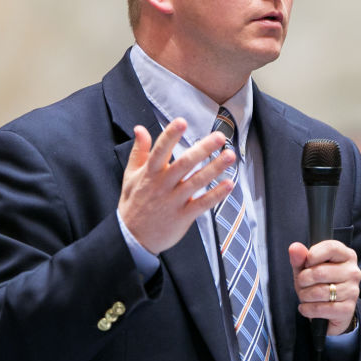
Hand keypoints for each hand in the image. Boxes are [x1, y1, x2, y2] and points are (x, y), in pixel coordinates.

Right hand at [118, 119, 235, 253]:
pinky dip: (216, 194)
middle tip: (220, 136)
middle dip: (202, 149)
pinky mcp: (183, 217)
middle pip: (184, 164)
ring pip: (196, 182)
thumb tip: (140, 128)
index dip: (170, 136)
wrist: (132, 238)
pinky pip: (202, 204)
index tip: (181, 122)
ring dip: (214, 168)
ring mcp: (173, 202)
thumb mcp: (130, 176)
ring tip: (230, 156)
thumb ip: (138, 151)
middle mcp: (162, 186)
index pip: (159, 150)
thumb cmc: (133, 203)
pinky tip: (229, 184)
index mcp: (149, 173)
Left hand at [288, 240, 360, 335]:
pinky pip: (320, 309)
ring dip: (304, 295)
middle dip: (303, 280)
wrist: (330, 309)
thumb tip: (294, 248)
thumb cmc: (318, 282)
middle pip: (320, 272)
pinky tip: (306, 307)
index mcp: (347, 255)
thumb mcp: (307, 268)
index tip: (307, 264)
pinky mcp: (347, 309)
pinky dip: (307, 309)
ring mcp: (352, 291)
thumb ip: (300, 257)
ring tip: (305, 295)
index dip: (312, 256)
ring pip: (319, 292)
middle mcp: (353, 272)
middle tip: (302, 283)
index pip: (330, 248)